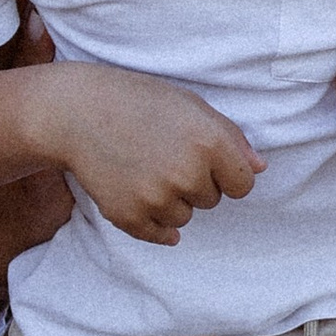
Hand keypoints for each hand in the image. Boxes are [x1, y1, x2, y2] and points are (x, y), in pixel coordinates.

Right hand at [41, 65, 262, 243]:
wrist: (76, 111)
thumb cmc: (137, 101)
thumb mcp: (190, 105)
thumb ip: (230, 138)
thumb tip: (259, 168)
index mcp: (210, 142)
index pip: (243, 185)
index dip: (225, 173)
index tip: (203, 160)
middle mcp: (187, 173)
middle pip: (212, 201)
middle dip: (194, 183)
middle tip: (162, 154)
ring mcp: (156, 197)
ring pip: (184, 217)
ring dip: (170, 200)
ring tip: (143, 168)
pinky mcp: (129, 215)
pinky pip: (158, 234)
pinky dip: (153, 222)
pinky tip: (138, 194)